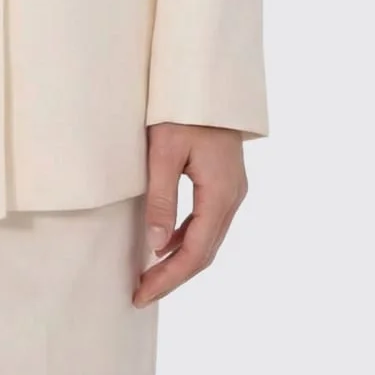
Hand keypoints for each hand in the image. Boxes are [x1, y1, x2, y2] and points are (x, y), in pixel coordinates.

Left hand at [133, 122, 247, 306]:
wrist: (206, 80)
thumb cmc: (181, 109)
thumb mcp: (164, 153)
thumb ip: (161, 199)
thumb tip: (156, 247)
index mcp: (220, 194)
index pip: (195, 253)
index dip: (169, 278)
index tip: (141, 294)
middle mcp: (233, 197)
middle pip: (205, 252)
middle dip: (173, 276)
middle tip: (141, 293)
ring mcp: (233, 190)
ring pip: (208, 239)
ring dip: (180, 260)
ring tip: (150, 276)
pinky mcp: (225, 182)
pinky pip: (208, 222)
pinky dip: (187, 239)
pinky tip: (166, 243)